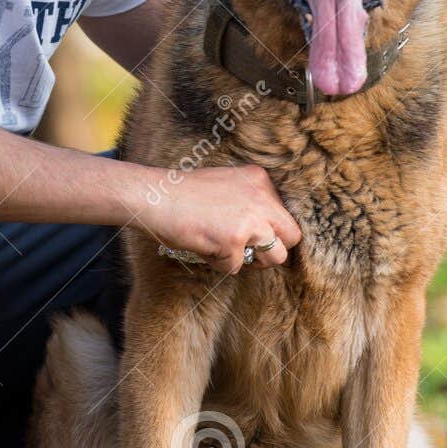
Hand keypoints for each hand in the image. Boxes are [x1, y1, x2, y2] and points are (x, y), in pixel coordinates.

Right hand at [138, 164, 301, 274]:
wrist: (155, 196)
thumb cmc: (182, 193)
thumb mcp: (225, 184)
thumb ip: (249, 201)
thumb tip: (265, 232)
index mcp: (260, 180)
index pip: (286, 215)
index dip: (271, 231)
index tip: (254, 236)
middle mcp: (261, 198)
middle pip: (291, 237)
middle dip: (273, 250)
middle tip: (249, 252)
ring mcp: (250, 220)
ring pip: (274, 257)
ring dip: (251, 261)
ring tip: (225, 251)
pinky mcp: (234, 242)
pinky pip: (235, 267)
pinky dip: (218, 264)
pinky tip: (203, 247)